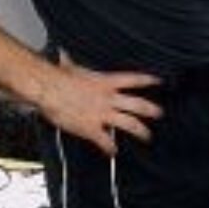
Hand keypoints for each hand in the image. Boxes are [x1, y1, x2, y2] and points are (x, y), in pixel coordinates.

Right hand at [35, 55, 163, 155]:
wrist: (49, 89)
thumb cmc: (57, 78)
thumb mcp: (69, 66)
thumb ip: (71, 62)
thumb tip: (63, 54)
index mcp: (105, 82)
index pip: (133, 79)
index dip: (148, 80)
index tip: (159, 81)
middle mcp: (108, 99)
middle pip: (138, 105)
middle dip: (151, 110)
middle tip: (160, 113)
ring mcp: (102, 114)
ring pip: (130, 124)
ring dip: (141, 131)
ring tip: (147, 136)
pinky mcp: (92, 129)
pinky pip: (105, 141)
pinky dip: (110, 148)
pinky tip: (113, 153)